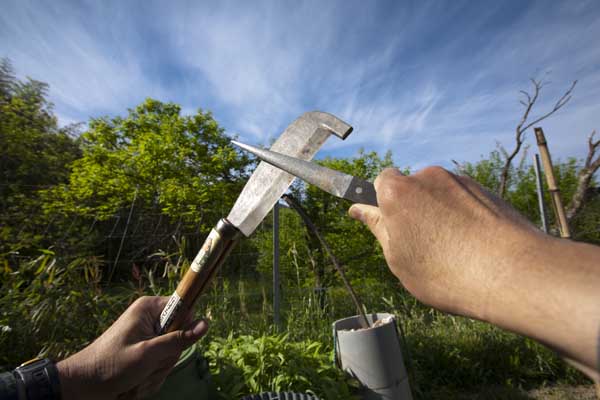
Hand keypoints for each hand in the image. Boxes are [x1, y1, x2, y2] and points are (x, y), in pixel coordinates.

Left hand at [56, 296, 207, 399]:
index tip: (173, 345)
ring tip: (138, 377)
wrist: (82, 386)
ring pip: (171, 353)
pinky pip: (161, 363)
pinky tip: (137, 382)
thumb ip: (178, 339)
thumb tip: (205, 324)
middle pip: (180, 335)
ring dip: (158, 370)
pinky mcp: (144, 352)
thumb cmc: (110, 366)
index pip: (184, 308)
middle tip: (149, 366)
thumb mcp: (148, 354)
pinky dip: (152, 376)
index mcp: (149, 308)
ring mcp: (147, 336)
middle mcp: (149, 319)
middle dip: (167, 357)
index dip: (185, 328)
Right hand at [349, 166, 542, 318]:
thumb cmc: (446, 272)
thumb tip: (358, 209)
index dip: (384, 204)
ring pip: (440, 195)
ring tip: (454, 251)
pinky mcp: (486, 190)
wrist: (512, 273)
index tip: (391, 225)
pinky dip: (464, 217)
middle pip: (412, 188)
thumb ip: (377, 227)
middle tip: (423, 245)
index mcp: (398, 191)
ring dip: (440, 214)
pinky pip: (465, 200)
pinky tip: (474, 246)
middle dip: (414, 210)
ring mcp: (460, 181)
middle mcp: (428, 177)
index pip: (380, 181)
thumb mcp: (398, 258)